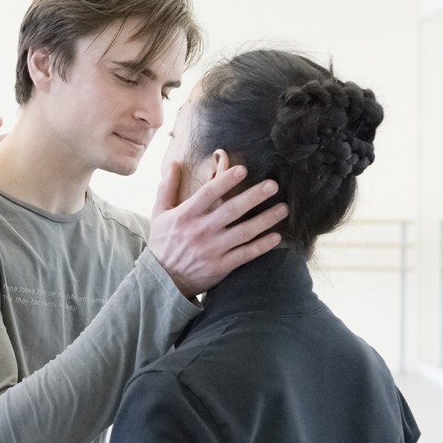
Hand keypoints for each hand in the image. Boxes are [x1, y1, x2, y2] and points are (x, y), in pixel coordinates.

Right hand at [148, 162, 287, 296]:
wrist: (162, 280)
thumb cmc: (162, 243)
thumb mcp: (159, 213)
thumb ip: (167, 187)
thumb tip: (172, 162)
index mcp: (185, 215)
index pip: (208, 194)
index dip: (225, 181)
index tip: (243, 170)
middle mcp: (200, 231)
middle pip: (231, 210)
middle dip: (254, 196)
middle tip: (273, 185)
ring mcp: (211, 250)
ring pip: (244, 232)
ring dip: (265, 220)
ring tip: (283, 209)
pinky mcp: (220, 266)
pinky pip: (245, 254)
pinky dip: (262, 246)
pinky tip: (276, 236)